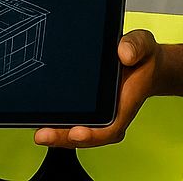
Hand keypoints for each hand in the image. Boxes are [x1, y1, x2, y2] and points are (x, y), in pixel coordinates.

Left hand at [34, 30, 160, 148]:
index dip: (93, 135)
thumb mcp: (143, 44)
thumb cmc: (142, 57)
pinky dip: (57, 124)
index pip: (110, 128)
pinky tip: (40, 121)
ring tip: (39, 133)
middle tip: (43, 135)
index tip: (76, 133)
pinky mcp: (88, 110)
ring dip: (57, 135)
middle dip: (64, 138)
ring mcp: (98, 115)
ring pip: (76, 132)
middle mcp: (110, 115)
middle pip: (87, 135)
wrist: (141, 62)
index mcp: (125, 104)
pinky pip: (72, 122)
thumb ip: (136, 46)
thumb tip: (124, 53)